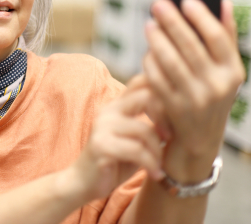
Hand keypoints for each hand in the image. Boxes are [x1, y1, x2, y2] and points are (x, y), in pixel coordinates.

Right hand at [68, 85, 163, 202]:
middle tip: (171, 138)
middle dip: (165, 118)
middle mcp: (108, 111)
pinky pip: (136, 150)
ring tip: (160, 166)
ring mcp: (102, 126)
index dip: (164, 94)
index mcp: (117, 106)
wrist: (83, 183)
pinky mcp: (101, 145)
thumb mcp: (135, 140)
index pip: (141, 82)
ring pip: (144, 130)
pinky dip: (151, 164)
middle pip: (145, 97)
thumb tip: (183, 117)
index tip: (174, 119)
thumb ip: (151, 125)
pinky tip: (155, 174)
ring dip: (158, 151)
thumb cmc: (114, 161)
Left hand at [142, 0, 244, 181]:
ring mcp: (195, 98)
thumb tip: (223, 2)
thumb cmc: (211, 95)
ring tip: (149, 24)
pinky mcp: (173, 108)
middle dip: (172, 22)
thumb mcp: (226, 72)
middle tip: (158, 4)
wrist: (200, 140)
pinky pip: (156, 78)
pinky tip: (147, 51)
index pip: (218, 38)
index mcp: (233, 72)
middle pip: (190, 47)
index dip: (201, 17)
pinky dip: (150, 62)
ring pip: (170, 62)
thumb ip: (225, 38)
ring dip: (157, 40)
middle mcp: (217, 86)